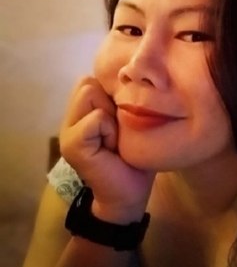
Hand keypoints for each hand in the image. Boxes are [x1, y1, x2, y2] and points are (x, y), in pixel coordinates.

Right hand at [59, 77, 154, 223]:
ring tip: (115, 138)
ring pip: (90, 94)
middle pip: (89, 83)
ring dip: (110, 116)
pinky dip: (109, 130)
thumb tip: (130, 76)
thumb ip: (122, 100)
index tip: (122, 119)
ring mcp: (68, 130)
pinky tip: (111, 148)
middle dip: (110, 102)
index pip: (94, 78)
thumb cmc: (134, 155)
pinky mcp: (71, 143)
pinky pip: (96, 118)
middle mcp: (72, 116)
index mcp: (86, 109)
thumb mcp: (130, 121)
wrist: (127, 193)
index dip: (114, 94)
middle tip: (118, 130)